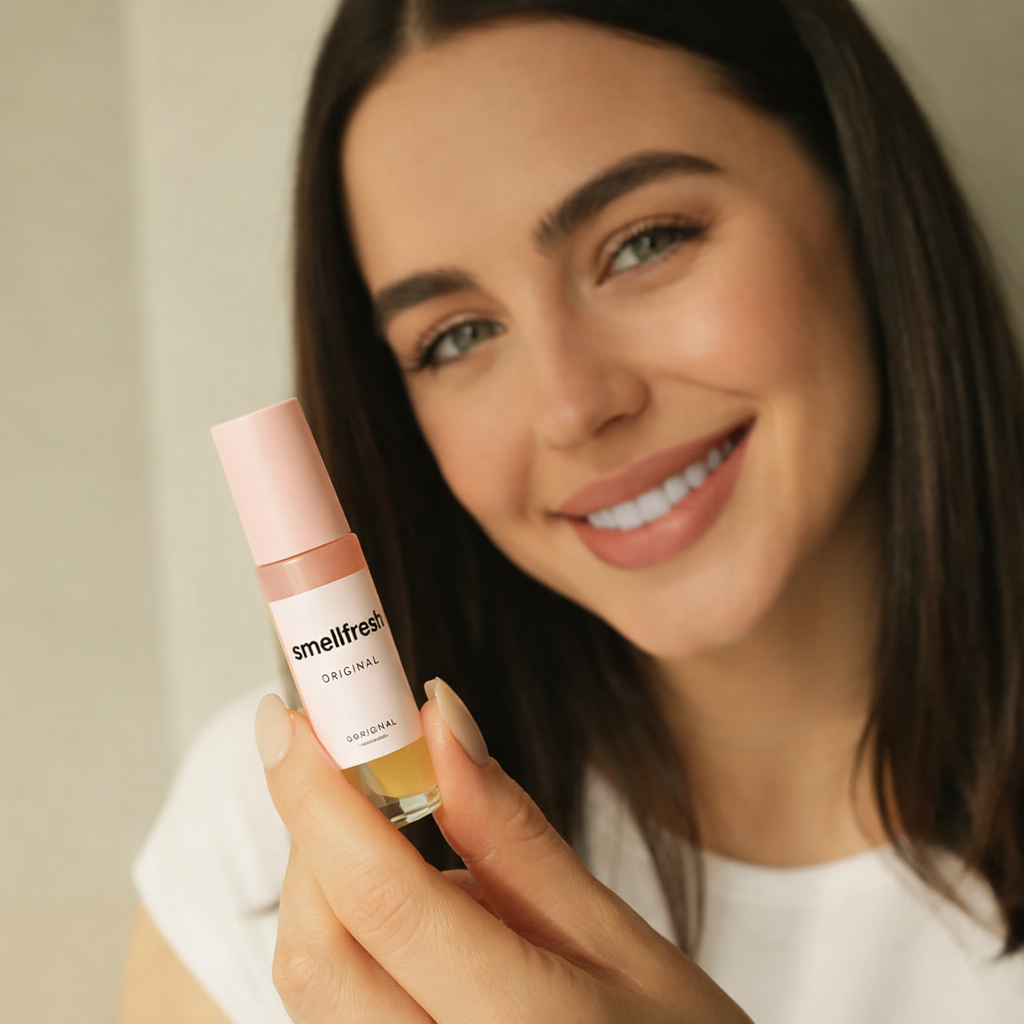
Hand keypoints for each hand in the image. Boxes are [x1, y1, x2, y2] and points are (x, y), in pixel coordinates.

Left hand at [256, 680, 752, 1023]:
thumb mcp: (617, 937)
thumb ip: (512, 835)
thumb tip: (438, 724)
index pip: (382, 900)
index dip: (320, 797)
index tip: (288, 718)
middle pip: (319, 952)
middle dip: (314, 837)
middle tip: (341, 756)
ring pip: (314, 988)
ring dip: (329, 886)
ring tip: (393, 834)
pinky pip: (337, 1012)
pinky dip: (351, 938)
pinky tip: (410, 916)